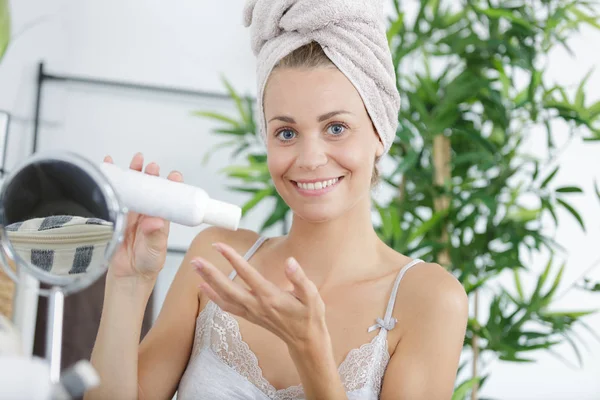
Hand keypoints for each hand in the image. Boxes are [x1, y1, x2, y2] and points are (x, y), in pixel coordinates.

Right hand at [105, 152, 183, 279]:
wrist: (128, 276)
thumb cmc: (147, 264)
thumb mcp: (154, 250)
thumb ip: (154, 236)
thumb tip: (154, 222)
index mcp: (161, 220)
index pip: (168, 199)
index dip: (172, 186)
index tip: (174, 176)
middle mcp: (147, 214)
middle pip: (150, 189)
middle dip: (150, 175)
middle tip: (151, 165)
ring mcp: (131, 214)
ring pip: (133, 190)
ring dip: (133, 174)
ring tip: (136, 160)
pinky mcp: (115, 216)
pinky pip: (114, 197)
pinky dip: (111, 182)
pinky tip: (109, 168)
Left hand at [192, 242, 326, 346]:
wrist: (306, 340)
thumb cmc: (310, 315)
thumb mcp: (312, 295)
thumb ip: (300, 278)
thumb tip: (290, 261)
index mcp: (270, 296)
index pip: (247, 274)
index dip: (232, 258)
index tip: (220, 246)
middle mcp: (257, 305)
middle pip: (227, 287)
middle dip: (210, 273)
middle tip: (195, 259)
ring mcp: (251, 312)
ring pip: (224, 297)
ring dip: (208, 282)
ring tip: (195, 268)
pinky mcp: (250, 316)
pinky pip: (227, 306)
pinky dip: (214, 296)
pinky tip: (204, 287)